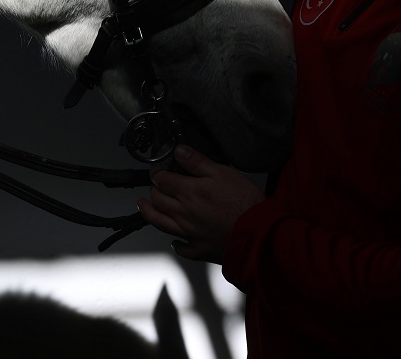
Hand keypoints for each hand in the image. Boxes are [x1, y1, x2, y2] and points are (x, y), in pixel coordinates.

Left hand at [137, 144, 264, 262]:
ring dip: (150, 213)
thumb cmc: (243, 202)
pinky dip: (176, 244)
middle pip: (159, 201)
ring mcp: (190, 233)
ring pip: (161, 223)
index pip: (163, 180)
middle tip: (153, 186)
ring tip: (143, 207)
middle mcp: (184, 213)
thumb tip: (179, 151)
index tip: (156, 170)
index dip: (157, 173)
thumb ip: (197, 162)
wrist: (257, 233)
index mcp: (189, 192)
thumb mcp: (222, 172)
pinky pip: (182, 248)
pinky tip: (174, 241)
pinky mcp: (200, 249)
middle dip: (153, 191)